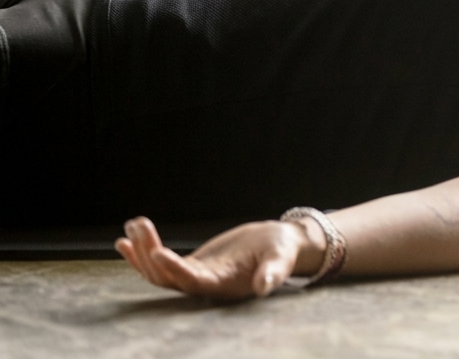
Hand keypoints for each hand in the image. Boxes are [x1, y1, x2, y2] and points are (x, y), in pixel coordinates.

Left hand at [115, 216, 323, 299]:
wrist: (280, 246)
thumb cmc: (282, 250)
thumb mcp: (281, 257)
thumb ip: (274, 272)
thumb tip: (264, 287)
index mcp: (225, 285)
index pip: (193, 281)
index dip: (174, 269)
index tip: (157, 251)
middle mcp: (205, 285)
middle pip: (167, 276)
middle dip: (149, 252)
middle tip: (139, 224)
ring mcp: (195, 276)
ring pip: (158, 271)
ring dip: (142, 250)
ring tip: (133, 224)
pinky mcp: (192, 266)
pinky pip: (160, 265)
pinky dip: (140, 255)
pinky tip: (124, 241)